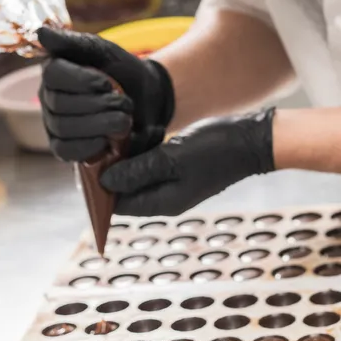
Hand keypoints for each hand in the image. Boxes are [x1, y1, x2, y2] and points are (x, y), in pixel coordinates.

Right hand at [37, 27, 175, 162]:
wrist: (147, 99)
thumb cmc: (123, 71)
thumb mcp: (105, 51)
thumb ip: (74, 42)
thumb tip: (41, 33)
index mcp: (55, 69)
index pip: (53, 74)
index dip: (82, 80)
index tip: (107, 83)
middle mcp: (48, 96)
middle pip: (60, 104)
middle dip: (98, 105)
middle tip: (124, 102)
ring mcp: (53, 123)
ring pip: (64, 128)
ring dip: (100, 124)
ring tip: (124, 119)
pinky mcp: (62, 147)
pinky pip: (65, 151)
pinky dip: (89, 146)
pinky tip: (108, 140)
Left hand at [100, 109, 275, 214]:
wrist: (251, 140)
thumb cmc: (215, 149)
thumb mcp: (171, 157)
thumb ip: (137, 170)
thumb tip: (104, 182)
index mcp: (161, 203)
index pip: (116, 205)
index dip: (99, 186)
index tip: (89, 160)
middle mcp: (164, 198)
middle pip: (123, 191)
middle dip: (109, 171)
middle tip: (101, 143)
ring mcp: (171, 183)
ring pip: (135, 176)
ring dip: (124, 159)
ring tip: (115, 136)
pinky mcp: (177, 168)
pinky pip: (149, 165)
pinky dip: (139, 152)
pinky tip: (134, 135)